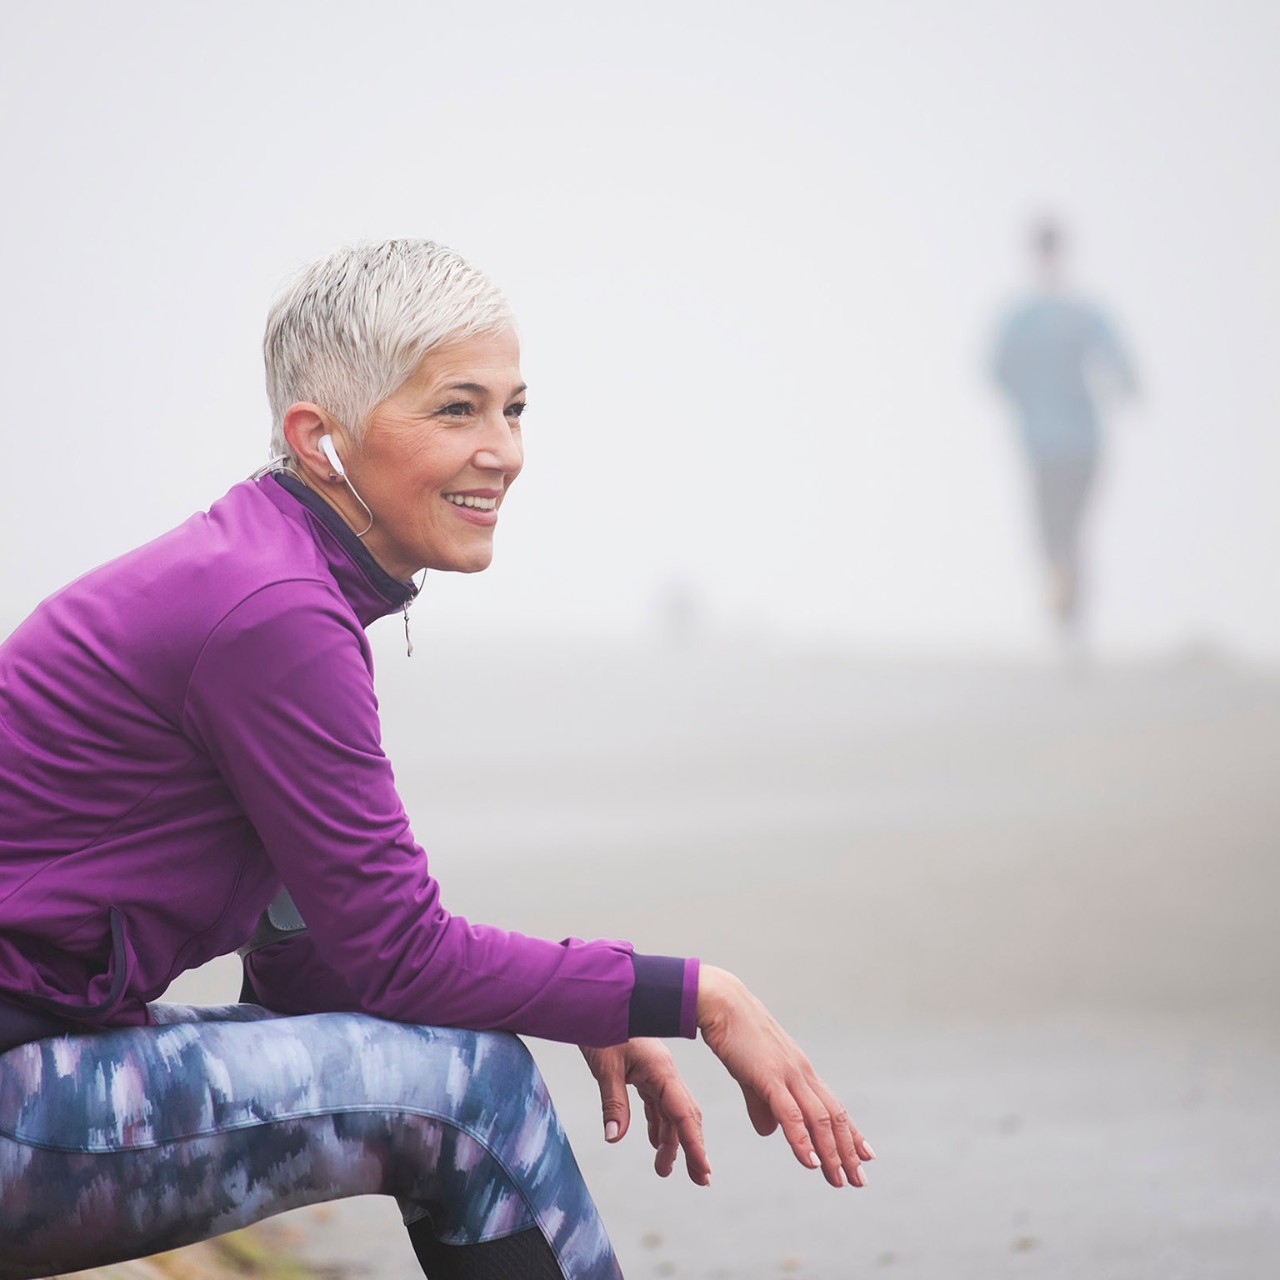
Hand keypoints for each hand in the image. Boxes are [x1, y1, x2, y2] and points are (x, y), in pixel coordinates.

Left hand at [580, 1038, 710, 1185]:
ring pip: (670, 1112)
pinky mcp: (643, 1072)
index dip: (695, 1144)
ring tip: (664, 1170)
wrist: (598, 999)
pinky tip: (653, 1142)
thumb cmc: (604, 1025)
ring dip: (670, 1141)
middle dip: (693, 1148)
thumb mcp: (606, 1065)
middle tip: (699, 1180)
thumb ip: (613, 1102)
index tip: (704, 1170)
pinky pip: (656, 1103)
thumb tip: (615, 1138)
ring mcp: (655, 1072)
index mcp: (662, 1069)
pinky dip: (657, 1124)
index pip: (683, 1113)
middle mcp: (664, 1072)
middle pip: (684, 1115)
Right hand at [697, 965, 874, 1187]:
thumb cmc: (735, 1036)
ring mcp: (788, 1073)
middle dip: (848, 1150)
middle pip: (834, 1116)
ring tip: (840, 1179)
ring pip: (819, 1118)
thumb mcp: (751, 1075)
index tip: (866, 1155)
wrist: (721, 1003)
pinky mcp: (769, 1075)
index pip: (833, 1106)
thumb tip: (770, 1132)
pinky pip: (791, 1113)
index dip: (851, 1132)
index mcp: (800, 1071)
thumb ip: (762, 1104)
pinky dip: (803, 1140)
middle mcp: (802, 1072)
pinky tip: (812, 1162)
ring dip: (832, 1152)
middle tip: (860, 1180)